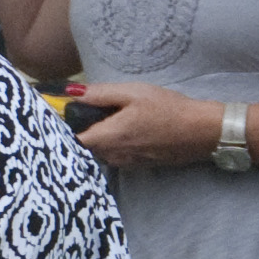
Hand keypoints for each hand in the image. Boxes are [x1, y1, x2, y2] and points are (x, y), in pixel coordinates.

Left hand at [65, 81, 221, 169]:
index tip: (58, 115)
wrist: (200, 131)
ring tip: (100, 118)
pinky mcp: (136, 166)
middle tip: (79, 111)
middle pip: (83, 147)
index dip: (61, 129)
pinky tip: (121, 130)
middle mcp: (112, 156)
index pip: (71, 140)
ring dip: (95, 138)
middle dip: (79, 132)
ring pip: (98, 153)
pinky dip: (110, 145)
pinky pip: (113, 156)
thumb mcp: (133, 93)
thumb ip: (99, 94)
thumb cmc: (168, 108)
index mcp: (108, 137)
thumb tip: (70, 93)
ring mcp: (124, 164)